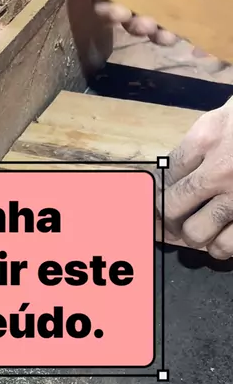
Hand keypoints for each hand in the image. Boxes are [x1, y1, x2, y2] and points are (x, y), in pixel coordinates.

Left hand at [161, 99, 232, 259]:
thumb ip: (210, 136)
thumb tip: (182, 168)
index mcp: (209, 135)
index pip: (167, 171)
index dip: (159, 189)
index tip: (158, 198)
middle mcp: (220, 168)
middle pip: (174, 205)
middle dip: (169, 216)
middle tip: (172, 220)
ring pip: (198, 233)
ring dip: (195, 236)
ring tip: (200, 233)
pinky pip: (229, 245)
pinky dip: (223, 248)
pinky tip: (224, 241)